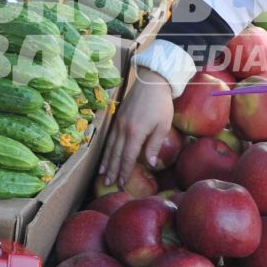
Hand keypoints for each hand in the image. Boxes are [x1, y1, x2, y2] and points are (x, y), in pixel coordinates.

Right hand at [100, 70, 175, 187]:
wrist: (151, 82)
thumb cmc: (161, 104)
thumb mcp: (163, 125)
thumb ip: (154, 145)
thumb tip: (150, 163)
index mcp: (135, 132)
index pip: (127, 157)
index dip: (124, 171)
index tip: (122, 182)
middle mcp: (123, 129)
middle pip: (116, 154)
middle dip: (112, 170)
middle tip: (109, 184)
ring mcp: (118, 123)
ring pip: (110, 146)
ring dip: (106, 161)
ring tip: (103, 174)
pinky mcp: (117, 117)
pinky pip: (109, 137)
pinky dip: (106, 149)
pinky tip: (106, 155)